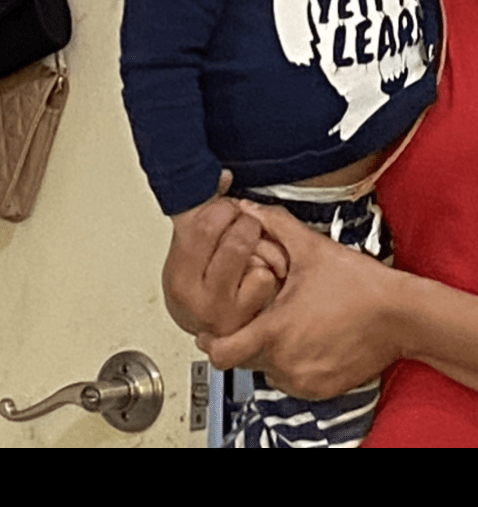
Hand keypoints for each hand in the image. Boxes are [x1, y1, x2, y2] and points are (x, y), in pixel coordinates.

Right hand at [163, 173, 287, 338]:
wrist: (206, 328)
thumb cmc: (200, 283)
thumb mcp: (189, 249)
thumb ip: (202, 212)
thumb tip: (223, 177)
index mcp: (180, 275)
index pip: (205, 226)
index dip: (223, 210)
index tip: (226, 210)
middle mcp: (201, 298)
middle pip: (236, 242)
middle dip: (246, 225)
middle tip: (245, 225)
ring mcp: (227, 312)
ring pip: (255, 260)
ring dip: (259, 246)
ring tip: (253, 246)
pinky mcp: (251, 321)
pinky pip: (267, 277)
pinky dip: (269, 270)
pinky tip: (260, 273)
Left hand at [196, 201, 403, 398]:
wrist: (402, 316)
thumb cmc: (360, 285)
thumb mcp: (313, 249)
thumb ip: (275, 226)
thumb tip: (248, 207)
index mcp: (275, 331)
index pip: (220, 352)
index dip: (213, 339)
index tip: (217, 328)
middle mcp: (285, 362)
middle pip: (244, 359)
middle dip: (248, 339)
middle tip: (264, 316)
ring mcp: (304, 380)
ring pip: (269, 371)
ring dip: (273, 353)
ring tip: (293, 325)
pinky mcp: (322, 391)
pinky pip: (294, 381)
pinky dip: (296, 365)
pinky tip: (312, 339)